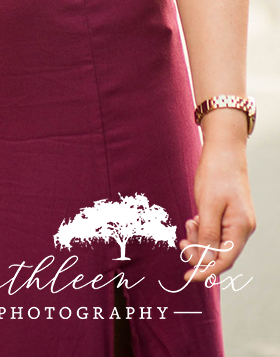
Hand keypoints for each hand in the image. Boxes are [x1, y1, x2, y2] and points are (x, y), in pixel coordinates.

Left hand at [182, 123, 254, 282]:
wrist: (223, 148)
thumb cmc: (216, 174)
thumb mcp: (208, 205)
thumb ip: (208, 235)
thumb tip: (206, 262)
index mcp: (241, 228)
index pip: (224, 261)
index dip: (205, 271)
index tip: (187, 277)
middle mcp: (242, 228)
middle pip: (220, 255)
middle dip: (199, 252)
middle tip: (182, 241)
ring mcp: (237, 221)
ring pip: (216, 243)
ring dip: (199, 240)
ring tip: (188, 224)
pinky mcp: (230, 214)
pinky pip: (216, 232)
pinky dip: (203, 230)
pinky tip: (194, 220)